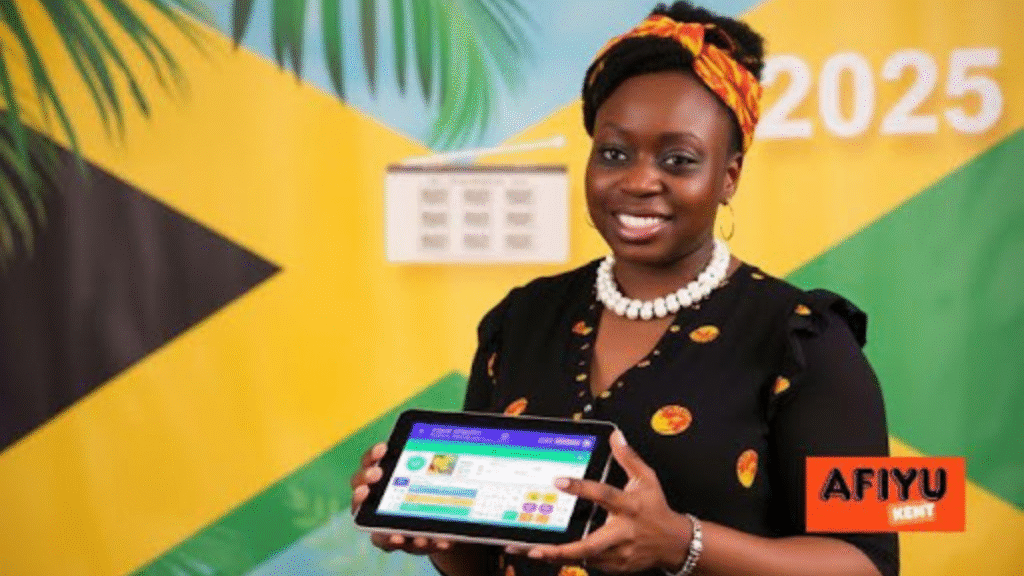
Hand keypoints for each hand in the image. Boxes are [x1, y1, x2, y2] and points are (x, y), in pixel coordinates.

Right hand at [350, 442, 453, 554]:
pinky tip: (430, 539)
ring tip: (399, 532)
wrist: (450, 514)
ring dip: (385, 530)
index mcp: (387, 475)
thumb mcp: (444, 465)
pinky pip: (403, 546)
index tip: (382, 449)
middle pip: (360, 495)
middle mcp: (380, 500)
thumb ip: (446, 452)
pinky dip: (416, 543)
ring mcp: (388, 523)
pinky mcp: (403, 542)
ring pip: (376, 529)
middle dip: (362, 487)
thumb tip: (464, 423)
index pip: (371, 463)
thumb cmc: (441, 483)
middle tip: (375, 479)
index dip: (372, 456)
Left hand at [512, 431, 691, 573]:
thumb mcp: (647, 479)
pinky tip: (552, 556)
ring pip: (585, 560)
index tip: (558, 481)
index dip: (581, 487)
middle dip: (561, 550)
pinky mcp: (616, 567)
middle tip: (535, 548)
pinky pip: (590, 565)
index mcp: (628, 507)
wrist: (675, 543)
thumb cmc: (657, 509)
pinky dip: (572, 561)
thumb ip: (628, 458)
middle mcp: (622, 532)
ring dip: (558, 557)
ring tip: (531, 551)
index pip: (603, 494)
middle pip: (589, 545)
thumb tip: (616, 436)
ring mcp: (619, 554)